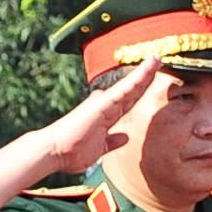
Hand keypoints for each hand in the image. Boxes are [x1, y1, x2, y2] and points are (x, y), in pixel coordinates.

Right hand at [41, 61, 169, 176]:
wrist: (54, 152)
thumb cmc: (71, 153)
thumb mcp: (99, 149)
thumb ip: (112, 142)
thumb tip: (125, 137)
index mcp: (106, 117)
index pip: (128, 102)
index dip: (140, 91)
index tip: (150, 81)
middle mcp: (106, 107)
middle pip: (131, 91)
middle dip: (145, 77)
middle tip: (157, 61)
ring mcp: (105, 103)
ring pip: (130, 86)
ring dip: (144, 72)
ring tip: (156, 58)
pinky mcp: (104, 103)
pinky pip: (126, 88)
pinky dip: (139, 77)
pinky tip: (149, 66)